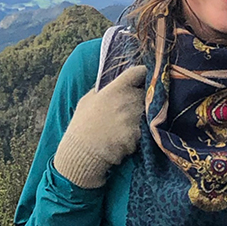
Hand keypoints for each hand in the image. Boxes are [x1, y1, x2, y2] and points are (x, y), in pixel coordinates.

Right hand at [54, 65, 146, 188]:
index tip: (142, 75)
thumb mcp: (87, 100)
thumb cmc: (82, 125)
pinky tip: (121, 136)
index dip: (142, 73)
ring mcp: (134, 118)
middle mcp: (127, 100)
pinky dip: (134, 133)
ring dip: (138, 116)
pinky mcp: (137, 135)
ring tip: (121, 124)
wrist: (82, 152)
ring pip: (144, 112)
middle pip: (145, 93)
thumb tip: (113, 83)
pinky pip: (141, 130)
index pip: (137, 72)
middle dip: (140, 97)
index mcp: (115, 89)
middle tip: (127, 106)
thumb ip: (103, 89)